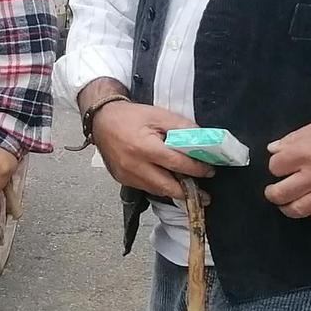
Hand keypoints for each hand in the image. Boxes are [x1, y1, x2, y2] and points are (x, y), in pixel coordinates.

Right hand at [86, 100, 214, 199]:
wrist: (101, 120)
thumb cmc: (130, 116)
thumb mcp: (158, 115)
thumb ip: (182, 127)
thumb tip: (203, 140)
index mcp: (144, 148)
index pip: (177, 163)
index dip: (196, 169)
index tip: (209, 171)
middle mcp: (134, 165)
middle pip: (167, 186)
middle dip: (188, 192)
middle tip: (205, 196)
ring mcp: (126, 175)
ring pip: (157, 190)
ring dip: (174, 192)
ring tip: (190, 191)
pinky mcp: (122, 179)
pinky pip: (145, 188)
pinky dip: (159, 186)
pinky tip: (169, 182)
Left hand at [264, 112, 310, 222]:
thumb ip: (294, 138)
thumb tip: (274, 148)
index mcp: (303, 153)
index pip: (274, 167)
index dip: (277, 167)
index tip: (282, 168)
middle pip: (279, 194)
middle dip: (274, 194)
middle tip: (276, 192)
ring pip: (298, 210)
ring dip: (289, 208)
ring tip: (290, 204)